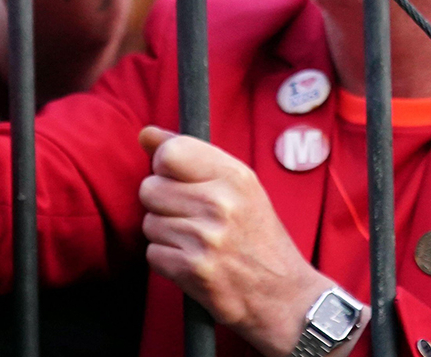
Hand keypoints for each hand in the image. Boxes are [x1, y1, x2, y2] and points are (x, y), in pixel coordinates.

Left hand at [138, 127, 334, 356]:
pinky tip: (192, 262)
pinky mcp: (193, 270)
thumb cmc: (259, 237)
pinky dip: (167, 260)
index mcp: (234, 175)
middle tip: (191, 217)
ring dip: (165, 234)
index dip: (165, 166)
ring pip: (149, 222)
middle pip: (150, 188)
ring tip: (196, 242)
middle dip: (162, 203)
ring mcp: (206, 238)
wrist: (284, 297)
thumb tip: (146, 133)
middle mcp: (220, 202)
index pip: (170, 152)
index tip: (178, 179)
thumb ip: (192, 156)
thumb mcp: (239, 187)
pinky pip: (152, 254)